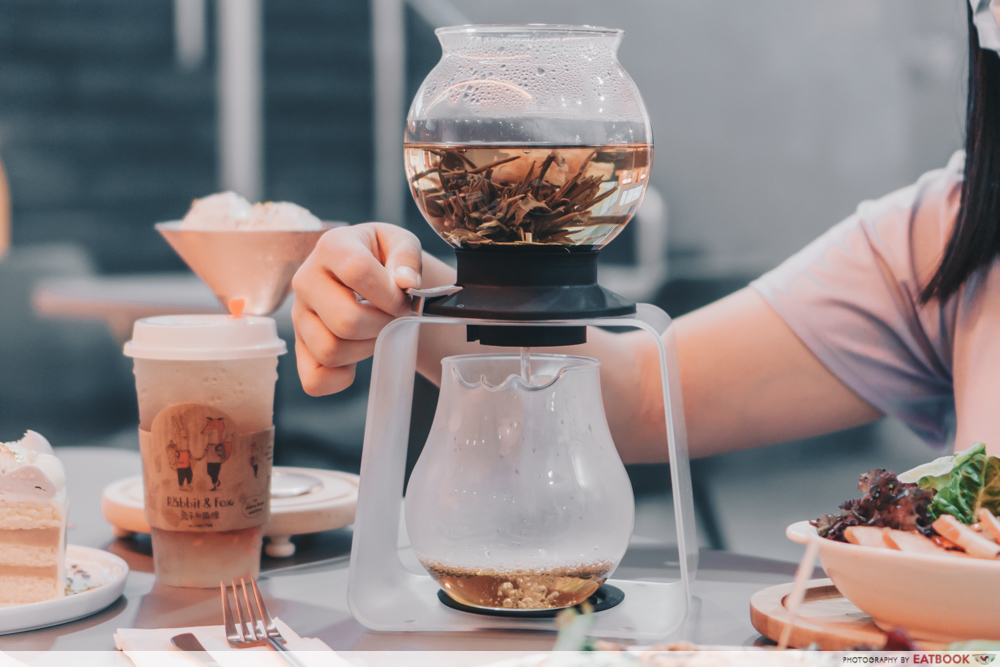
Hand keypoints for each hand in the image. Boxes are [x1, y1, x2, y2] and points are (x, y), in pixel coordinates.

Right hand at [292, 223, 421, 394]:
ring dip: (365, 349)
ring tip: (376, 331)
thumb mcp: (400, 243)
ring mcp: (299, 316)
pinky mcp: (300, 346)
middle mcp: (306, 280)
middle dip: (381, 325)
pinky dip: (340, 379)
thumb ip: (407, 257)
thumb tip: (406, 282)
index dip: (389, 293)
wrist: (367, 271)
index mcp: (332, 247)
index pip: (357, 271)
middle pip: (344, 320)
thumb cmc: (383, 258)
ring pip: (330, 351)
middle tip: (392, 318)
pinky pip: (314, 380)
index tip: (403, 299)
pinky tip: (357, 358)